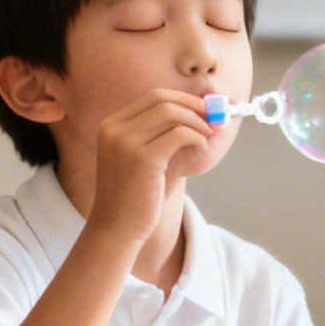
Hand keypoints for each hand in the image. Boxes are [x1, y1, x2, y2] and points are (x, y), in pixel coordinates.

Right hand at [88, 89, 214, 242]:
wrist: (117, 228)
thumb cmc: (134, 197)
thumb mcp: (146, 159)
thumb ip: (166, 136)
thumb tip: (203, 115)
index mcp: (111, 125)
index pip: (152, 96)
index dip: (182, 99)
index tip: (203, 109)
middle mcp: (114, 129)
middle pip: (162, 100)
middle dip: (193, 106)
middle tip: (213, 118)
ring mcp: (125, 141)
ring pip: (172, 113)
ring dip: (197, 122)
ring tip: (209, 136)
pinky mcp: (142, 158)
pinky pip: (179, 134)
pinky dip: (196, 137)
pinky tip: (201, 147)